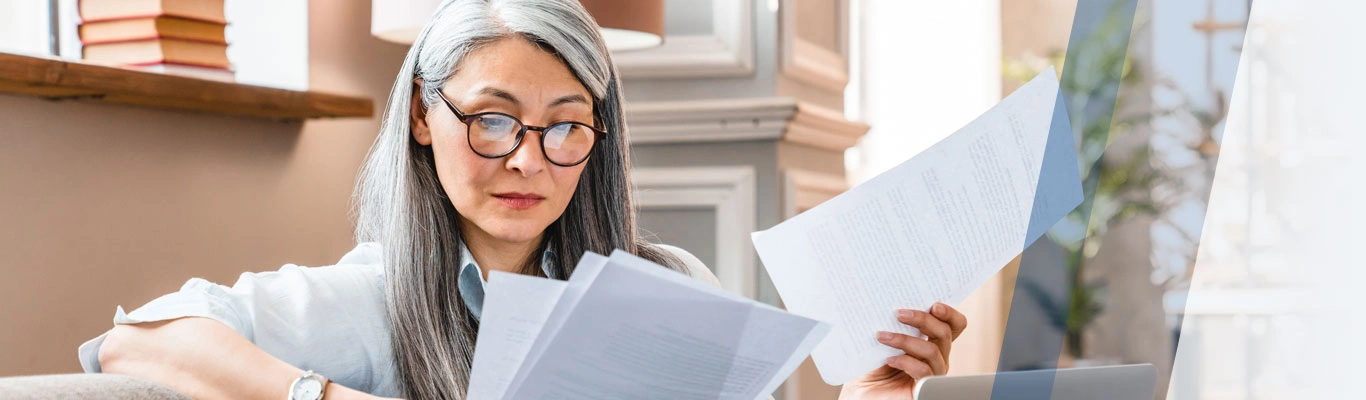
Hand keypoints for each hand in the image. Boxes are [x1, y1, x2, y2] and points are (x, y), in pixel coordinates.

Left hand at [838, 303, 967, 399]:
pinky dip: (906, 361)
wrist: (860, 395)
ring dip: (906, 340)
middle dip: (924, 320)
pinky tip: (889, 359)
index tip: (934, 304)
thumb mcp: (882, 340)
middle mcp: (937, 357)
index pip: (953, 325)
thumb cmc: (870, 367)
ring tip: (882, 336)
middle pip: (945, 333)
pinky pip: (924, 371)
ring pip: (932, 350)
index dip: (950, 314)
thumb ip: (892, 324)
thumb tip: (889, 301)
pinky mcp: (924, 389)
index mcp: (931, 342)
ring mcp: (932, 373)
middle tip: (899, 313)